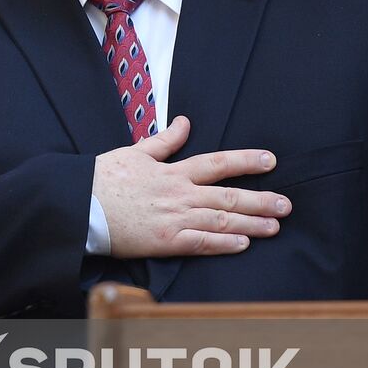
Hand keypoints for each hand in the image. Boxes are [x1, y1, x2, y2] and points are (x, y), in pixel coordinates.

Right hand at [93, 116, 290, 257]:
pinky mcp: (165, 241)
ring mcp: (174, 218)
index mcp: (172, 171)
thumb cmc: (103, 178)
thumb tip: (185, 122)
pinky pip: (201, 243)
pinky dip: (223, 244)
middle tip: (286, 204)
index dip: (245, 161)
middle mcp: (179, 194)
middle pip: (228, 195)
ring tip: (275, 226)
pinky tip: (243, 244)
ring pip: (221, 220)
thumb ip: (164, 140)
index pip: (217, 163)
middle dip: (260, 200)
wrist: (81, 205)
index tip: (270, 161)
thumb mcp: (134, 152)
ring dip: (251, 223)